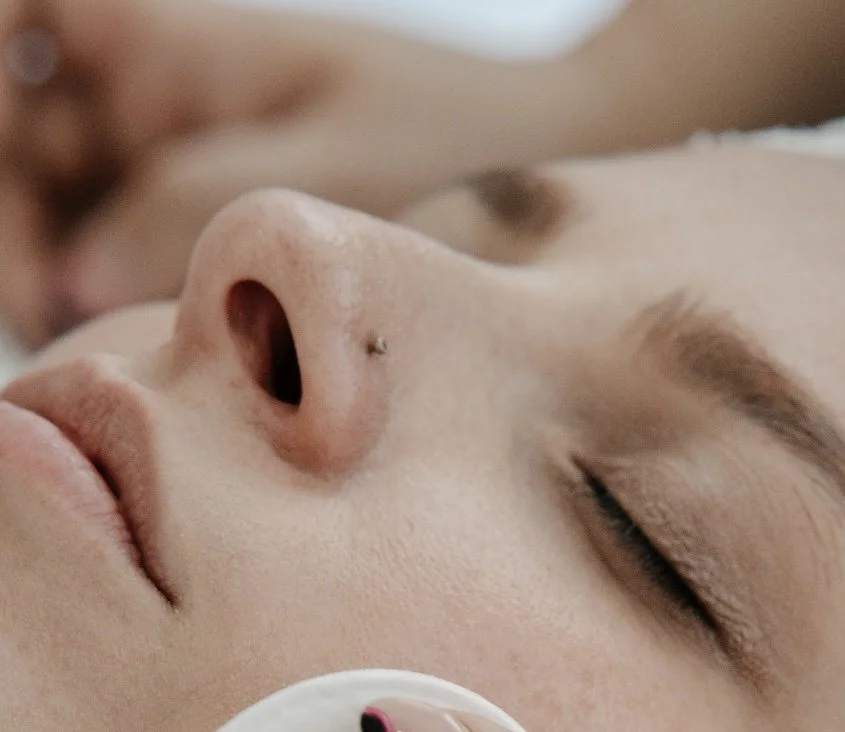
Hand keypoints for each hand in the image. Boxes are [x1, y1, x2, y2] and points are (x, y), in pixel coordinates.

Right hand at [0, 0, 598, 345]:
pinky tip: (120, 339)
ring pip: (50, 208)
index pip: (16, 14)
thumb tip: (73, 282)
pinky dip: (93, 297)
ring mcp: (163, 160)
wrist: (544, 160)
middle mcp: (148, 89)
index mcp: (166, 36)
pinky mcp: (190, 230)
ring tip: (79, 332)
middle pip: (16, 136)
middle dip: (12, 218)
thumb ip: (190, 207)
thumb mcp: (325, 169)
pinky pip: (104, 258)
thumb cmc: (450, 140)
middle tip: (44, 304)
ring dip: (42, 265)